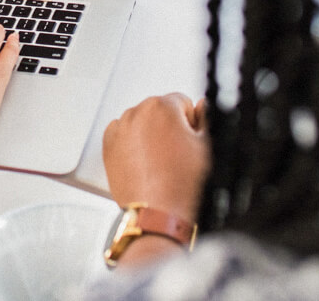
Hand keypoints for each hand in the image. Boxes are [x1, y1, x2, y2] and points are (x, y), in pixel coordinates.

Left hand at [103, 93, 209, 223]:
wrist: (159, 216)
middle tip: (177, 157)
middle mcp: (137, 113)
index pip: (182, 102)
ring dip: (151, 136)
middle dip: (170, 128)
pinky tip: (145, 164)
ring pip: (142, 123)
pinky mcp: (108, 146)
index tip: (191, 142)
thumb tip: (202, 105)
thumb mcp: (209, 147)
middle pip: (160, 111)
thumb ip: (208, 117)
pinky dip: (132, 145)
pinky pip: (124, 136)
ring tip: (161, 164)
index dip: (191, 123)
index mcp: (162, 106)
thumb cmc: (184, 185)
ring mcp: (120, 129)